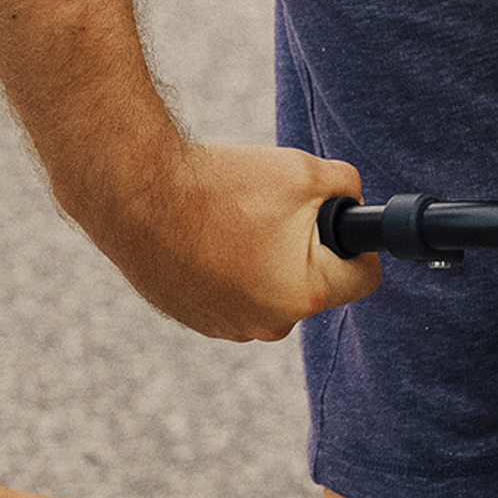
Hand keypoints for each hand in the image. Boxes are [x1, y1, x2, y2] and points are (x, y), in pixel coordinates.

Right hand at [92, 141, 377, 342]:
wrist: (135, 195)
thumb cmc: (220, 184)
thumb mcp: (302, 170)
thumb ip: (346, 185)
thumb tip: (353, 198)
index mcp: (305, 294)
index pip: (362, 277)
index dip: (357, 243)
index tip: (337, 220)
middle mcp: (270, 324)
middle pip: (313, 284)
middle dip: (304, 249)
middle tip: (271, 211)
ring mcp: (230, 328)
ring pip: (271, 290)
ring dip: (265, 260)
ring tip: (231, 221)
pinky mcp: (197, 321)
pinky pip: (234, 295)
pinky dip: (229, 269)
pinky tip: (205, 236)